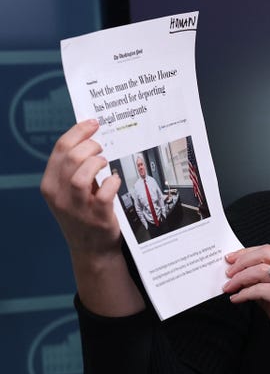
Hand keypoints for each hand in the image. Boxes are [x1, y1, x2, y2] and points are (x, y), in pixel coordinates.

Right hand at [40, 119, 121, 255]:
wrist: (91, 249)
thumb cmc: (84, 213)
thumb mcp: (70, 191)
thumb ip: (74, 168)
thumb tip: (89, 137)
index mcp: (50, 184)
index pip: (60, 149)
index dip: (78, 132)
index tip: (93, 123)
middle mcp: (59, 195)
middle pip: (71, 158)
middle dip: (90, 145)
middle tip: (102, 147)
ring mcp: (77, 208)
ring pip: (80, 175)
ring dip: (97, 163)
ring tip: (105, 162)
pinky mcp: (97, 218)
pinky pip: (103, 194)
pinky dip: (112, 183)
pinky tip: (115, 180)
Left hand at [223, 245, 269, 361]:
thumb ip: (266, 286)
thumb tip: (244, 280)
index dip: (248, 253)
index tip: (233, 259)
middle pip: (265, 253)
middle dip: (242, 260)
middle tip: (228, 271)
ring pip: (261, 269)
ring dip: (240, 278)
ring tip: (229, 287)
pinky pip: (261, 289)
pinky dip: (245, 293)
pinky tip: (237, 299)